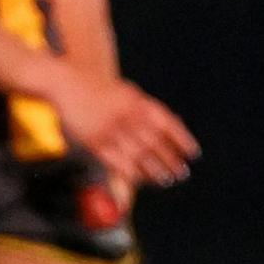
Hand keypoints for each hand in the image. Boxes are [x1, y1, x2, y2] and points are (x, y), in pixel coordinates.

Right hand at [48, 63, 199, 188]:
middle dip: (170, 160)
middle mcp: (127, 116)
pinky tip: (140, 180)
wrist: (69, 84)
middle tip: (182, 173)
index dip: (182, 140)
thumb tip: (174, 124)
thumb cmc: (103, 92)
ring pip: (137, 155)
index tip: (193, 154)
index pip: (167, 124)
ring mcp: (110, 130)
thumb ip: (148, 110)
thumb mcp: (129, 94)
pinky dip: (130, 172)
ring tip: (166, 180)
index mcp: (139, 103)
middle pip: (154, 143)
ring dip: (154, 170)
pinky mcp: (94, 141)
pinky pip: (115, 161)